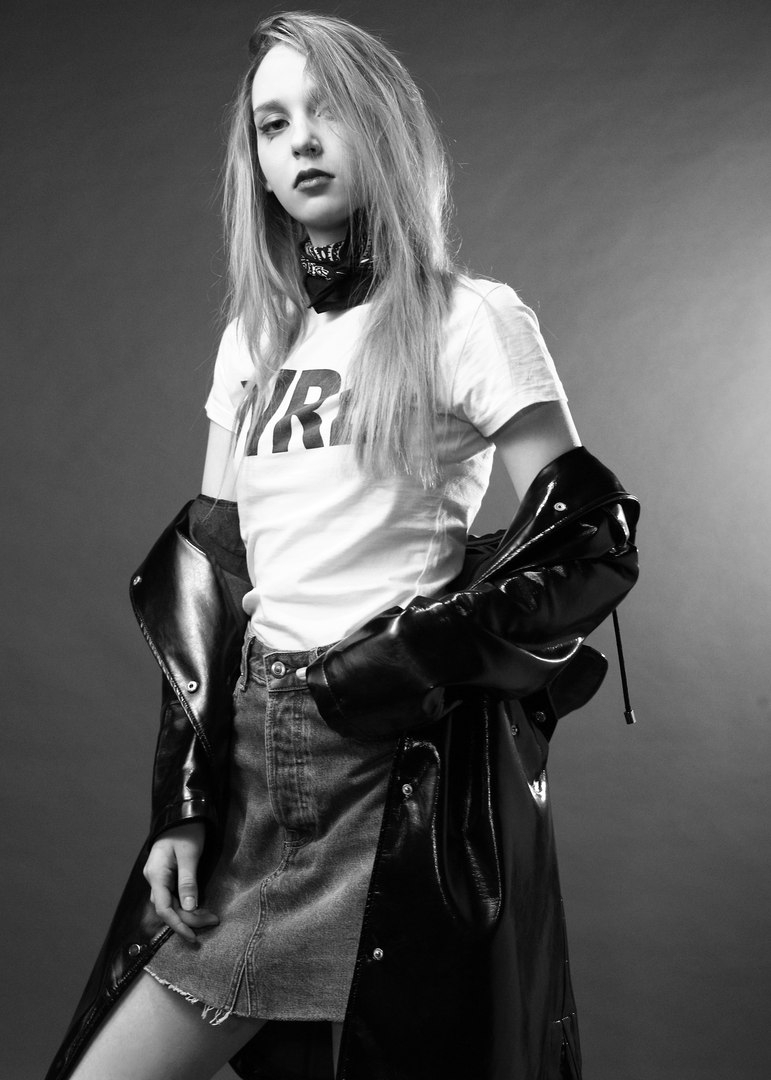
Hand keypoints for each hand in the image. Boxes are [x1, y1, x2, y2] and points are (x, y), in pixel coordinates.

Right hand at [143, 822, 219, 942]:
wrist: (183, 812)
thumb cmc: (187, 830)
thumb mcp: (190, 855)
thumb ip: (188, 881)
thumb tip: (189, 908)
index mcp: (156, 874)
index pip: (164, 908)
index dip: (178, 925)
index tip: (193, 936)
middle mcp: (153, 878)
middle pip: (168, 908)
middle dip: (188, 919)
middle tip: (212, 921)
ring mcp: (158, 876)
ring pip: (171, 903)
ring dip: (188, 913)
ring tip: (208, 917)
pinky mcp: (165, 874)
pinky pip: (173, 895)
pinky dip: (185, 903)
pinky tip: (197, 907)